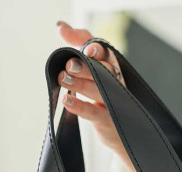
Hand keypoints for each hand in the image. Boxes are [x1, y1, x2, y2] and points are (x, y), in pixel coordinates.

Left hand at [56, 22, 134, 171]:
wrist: (120, 134)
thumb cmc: (104, 98)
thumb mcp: (94, 70)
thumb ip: (78, 44)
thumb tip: (61, 28)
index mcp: (114, 69)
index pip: (107, 55)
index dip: (98, 51)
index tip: (86, 48)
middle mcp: (117, 85)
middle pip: (104, 72)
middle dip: (87, 67)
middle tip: (69, 64)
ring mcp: (114, 104)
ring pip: (99, 91)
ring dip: (80, 84)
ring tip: (63, 78)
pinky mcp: (108, 122)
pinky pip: (94, 114)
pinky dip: (80, 107)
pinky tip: (67, 101)